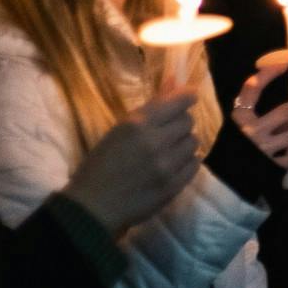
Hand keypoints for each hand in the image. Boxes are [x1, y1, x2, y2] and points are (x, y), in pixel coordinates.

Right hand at [59, 92, 201, 234]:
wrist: (92, 207)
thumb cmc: (100, 165)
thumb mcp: (119, 130)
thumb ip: (150, 107)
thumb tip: (174, 80)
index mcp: (137, 124)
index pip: (178, 101)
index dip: (187, 98)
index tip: (190, 97)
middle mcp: (155, 142)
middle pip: (188, 122)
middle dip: (181, 123)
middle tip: (170, 131)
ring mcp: (166, 166)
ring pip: (193, 142)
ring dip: (184, 143)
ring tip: (170, 150)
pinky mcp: (173, 186)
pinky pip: (195, 164)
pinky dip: (187, 162)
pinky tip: (175, 165)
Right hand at [228, 61, 287, 169]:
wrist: (218, 181)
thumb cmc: (227, 150)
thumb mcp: (235, 129)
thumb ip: (255, 120)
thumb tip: (285, 119)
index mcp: (239, 118)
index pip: (252, 89)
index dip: (267, 75)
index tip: (284, 65)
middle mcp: (251, 131)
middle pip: (284, 112)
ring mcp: (260, 149)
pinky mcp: (266, 166)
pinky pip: (287, 160)